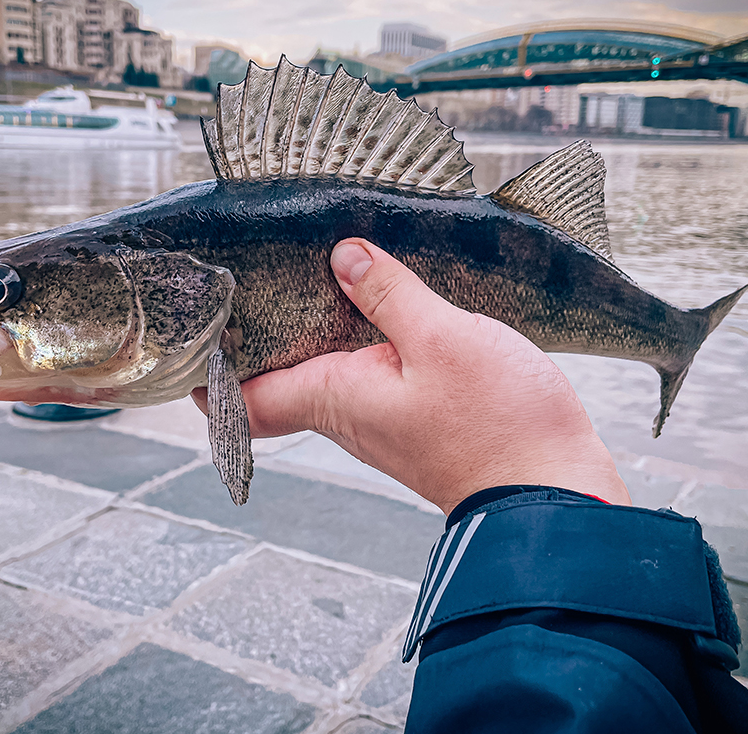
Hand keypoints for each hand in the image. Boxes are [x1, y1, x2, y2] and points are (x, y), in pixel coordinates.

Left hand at [194, 238, 629, 514]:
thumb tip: (342, 256)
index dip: (208, 376)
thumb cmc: (498, 426)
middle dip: (262, 335)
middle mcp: (346, 415)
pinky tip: (380, 303)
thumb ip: (389, 295)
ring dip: (315, 331)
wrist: (555, 491)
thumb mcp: (442, 339)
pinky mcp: (416, 417)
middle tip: (250, 278)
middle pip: (279, 378)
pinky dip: (361, 339)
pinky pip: (370, 374)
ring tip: (312, 273)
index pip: (241, 402)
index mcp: (334, 398)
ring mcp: (380, 419)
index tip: (192, 334)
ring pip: (325, 372)